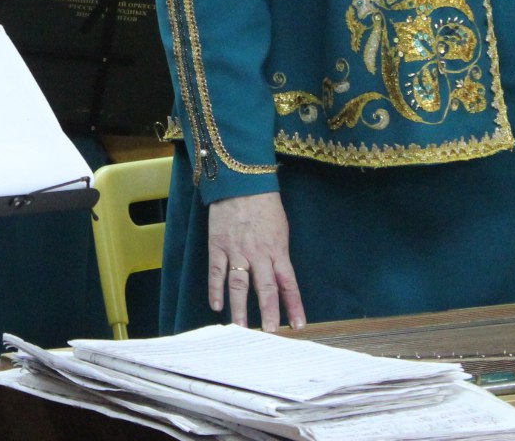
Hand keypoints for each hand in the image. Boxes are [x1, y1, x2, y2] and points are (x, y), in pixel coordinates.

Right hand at [207, 192, 305, 331]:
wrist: (241, 183)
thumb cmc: (265, 205)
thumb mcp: (281, 230)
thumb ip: (279, 255)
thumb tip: (279, 277)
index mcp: (277, 251)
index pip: (289, 284)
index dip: (294, 305)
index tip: (299, 325)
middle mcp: (258, 255)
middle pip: (265, 288)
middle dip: (269, 312)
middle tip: (270, 332)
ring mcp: (236, 251)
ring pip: (239, 285)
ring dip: (240, 308)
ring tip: (242, 328)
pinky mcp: (217, 246)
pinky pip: (216, 272)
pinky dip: (215, 290)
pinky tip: (217, 306)